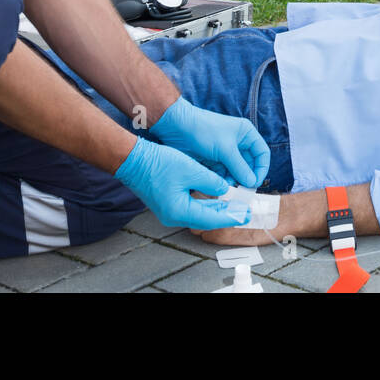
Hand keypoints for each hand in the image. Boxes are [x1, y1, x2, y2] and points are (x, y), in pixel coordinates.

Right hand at [114, 137, 253, 229]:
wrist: (133, 160)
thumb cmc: (158, 164)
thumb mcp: (191, 170)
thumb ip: (211, 181)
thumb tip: (225, 189)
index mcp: (179, 211)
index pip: (212, 219)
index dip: (231, 217)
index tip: (246, 215)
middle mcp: (174, 216)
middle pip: (206, 219)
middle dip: (227, 215)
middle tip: (245, 212)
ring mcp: (169, 211)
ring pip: (199, 213)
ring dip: (217, 209)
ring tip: (235, 206)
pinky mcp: (167, 203)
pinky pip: (191, 207)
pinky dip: (206, 204)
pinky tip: (216, 198)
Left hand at [149, 97, 269, 187]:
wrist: (176, 127)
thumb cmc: (203, 130)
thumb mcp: (225, 149)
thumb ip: (240, 167)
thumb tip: (252, 183)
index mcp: (246, 134)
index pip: (262, 154)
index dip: (261, 169)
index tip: (255, 183)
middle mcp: (238, 142)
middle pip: (249, 164)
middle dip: (246, 177)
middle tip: (242, 191)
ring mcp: (225, 152)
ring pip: (236, 171)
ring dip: (233, 180)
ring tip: (227, 188)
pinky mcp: (213, 159)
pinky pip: (223, 173)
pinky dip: (222, 180)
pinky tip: (218, 185)